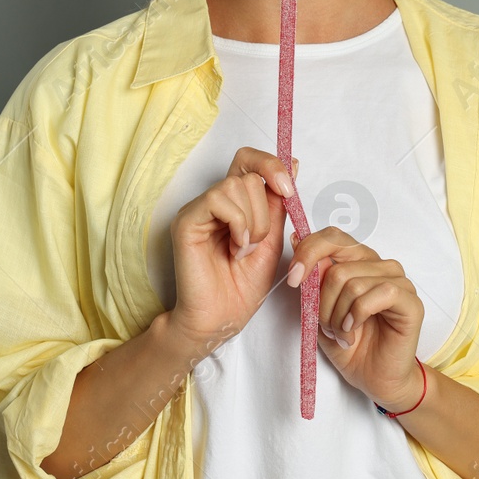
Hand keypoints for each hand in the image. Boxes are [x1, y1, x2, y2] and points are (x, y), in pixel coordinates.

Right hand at [165, 147, 299, 352]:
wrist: (223, 318)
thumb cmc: (243, 286)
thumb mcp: (273, 239)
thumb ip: (278, 203)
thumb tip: (293, 164)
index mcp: (234, 203)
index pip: (248, 160)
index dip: (270, 165)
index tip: (288, 189)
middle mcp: (214, 201)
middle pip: (247, 175)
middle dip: (264, 211)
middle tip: (256, 243)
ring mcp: (198, 210)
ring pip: (234, 186)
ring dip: (252, 222)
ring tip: (243, 249)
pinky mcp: (186, 221)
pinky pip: (218, 200)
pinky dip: (237, 224)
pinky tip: (234, 247)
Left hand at [287, 226, 426, 411]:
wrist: (374, 379)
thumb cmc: (349, 344)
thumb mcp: (319, 309)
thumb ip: (313, 276)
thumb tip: (298, 238)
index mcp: (358, 261)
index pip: (333, 236)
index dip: (309, 252)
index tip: (293, 279)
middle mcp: (380, 265)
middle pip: (338, 263)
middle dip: (322, 300)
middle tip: (324, 324)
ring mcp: (399, 281)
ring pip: (353, 282)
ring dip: (338, 315)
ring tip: (341, 332)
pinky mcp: (411, 302)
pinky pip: (380, 293)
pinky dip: (357, 315)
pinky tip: (353, 330)